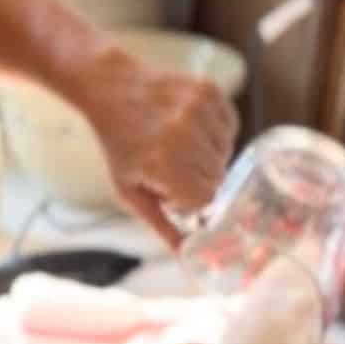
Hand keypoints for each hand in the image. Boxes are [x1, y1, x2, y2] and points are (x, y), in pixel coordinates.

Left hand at [74, 45, 237, 247]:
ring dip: (209, 154)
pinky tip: (192, 127)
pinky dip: (217, 131)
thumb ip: (159, 223)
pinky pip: (231, 126)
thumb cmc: (120, 144)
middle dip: (199, 177)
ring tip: (181, 144)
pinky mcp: (209, 90)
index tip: (172, 188)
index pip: (205, 198)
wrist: (113, 89)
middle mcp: (184, 135)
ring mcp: (198, 109)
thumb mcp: (129, 189)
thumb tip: (184, 255)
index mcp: (164, 164)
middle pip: (218, 177)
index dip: (191, 198)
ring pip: (227, 152)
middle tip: (174, 164)